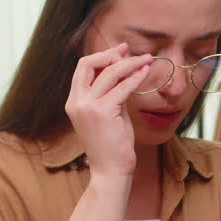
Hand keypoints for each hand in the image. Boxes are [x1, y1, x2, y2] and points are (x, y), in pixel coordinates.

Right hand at [64, 43, 152, 177]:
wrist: (110, 170)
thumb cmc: (112, 145)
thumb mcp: (109, 113)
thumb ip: (111, 93)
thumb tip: (124, 71)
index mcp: (74, 102)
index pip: (83, 69)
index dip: (101, 56)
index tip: (120, 51)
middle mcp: (76, 102)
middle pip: (88, 64)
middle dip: (110, 54)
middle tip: (131, 50)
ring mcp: (87, 107)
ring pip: (109, 73)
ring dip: (130, 63)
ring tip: (147, 59)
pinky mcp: (102, 112)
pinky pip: (122, 88)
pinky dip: (135, 77)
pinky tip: (145, 72)